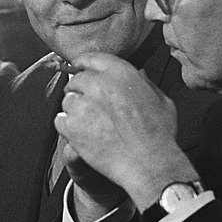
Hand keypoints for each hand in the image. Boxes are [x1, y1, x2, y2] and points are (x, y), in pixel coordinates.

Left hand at [54, 53, 198, 210]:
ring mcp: (83, 105)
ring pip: (67, 101)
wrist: (149, 163)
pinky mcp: (73, 127)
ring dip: (74, 110)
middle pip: (76, 80)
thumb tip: (140, 76)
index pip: (91, 58)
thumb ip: (147, 85)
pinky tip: (80, 135)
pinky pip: (60, 121)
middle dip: (79, 90)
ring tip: (89, 124)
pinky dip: (67, 127)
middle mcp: (99, 84)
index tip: (79, 67)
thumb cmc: (159, 134)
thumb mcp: (161, 101)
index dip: (83, 63)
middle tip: (87, 104)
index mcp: (120, 73)